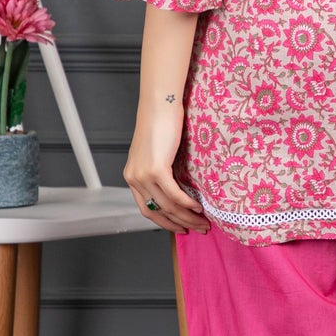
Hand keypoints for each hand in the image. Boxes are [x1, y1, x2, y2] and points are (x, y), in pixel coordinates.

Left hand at [123, 102, 211, 233]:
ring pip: (167, 205)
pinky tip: (198, 207)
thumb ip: (160, 172)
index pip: (147, 210)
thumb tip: (178, 190)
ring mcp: (143, 175)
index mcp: (132, 177)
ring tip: (204, 221)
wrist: (159, 106)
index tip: (181, 229)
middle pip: (157, 212)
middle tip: (198, 229)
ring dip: (187, 216)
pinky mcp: (155, 169)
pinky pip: (173, 194)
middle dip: (179, 224)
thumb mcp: (156, 153)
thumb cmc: (161, 124)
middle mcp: (134, 179)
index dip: (165, 223)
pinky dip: (187, 203)